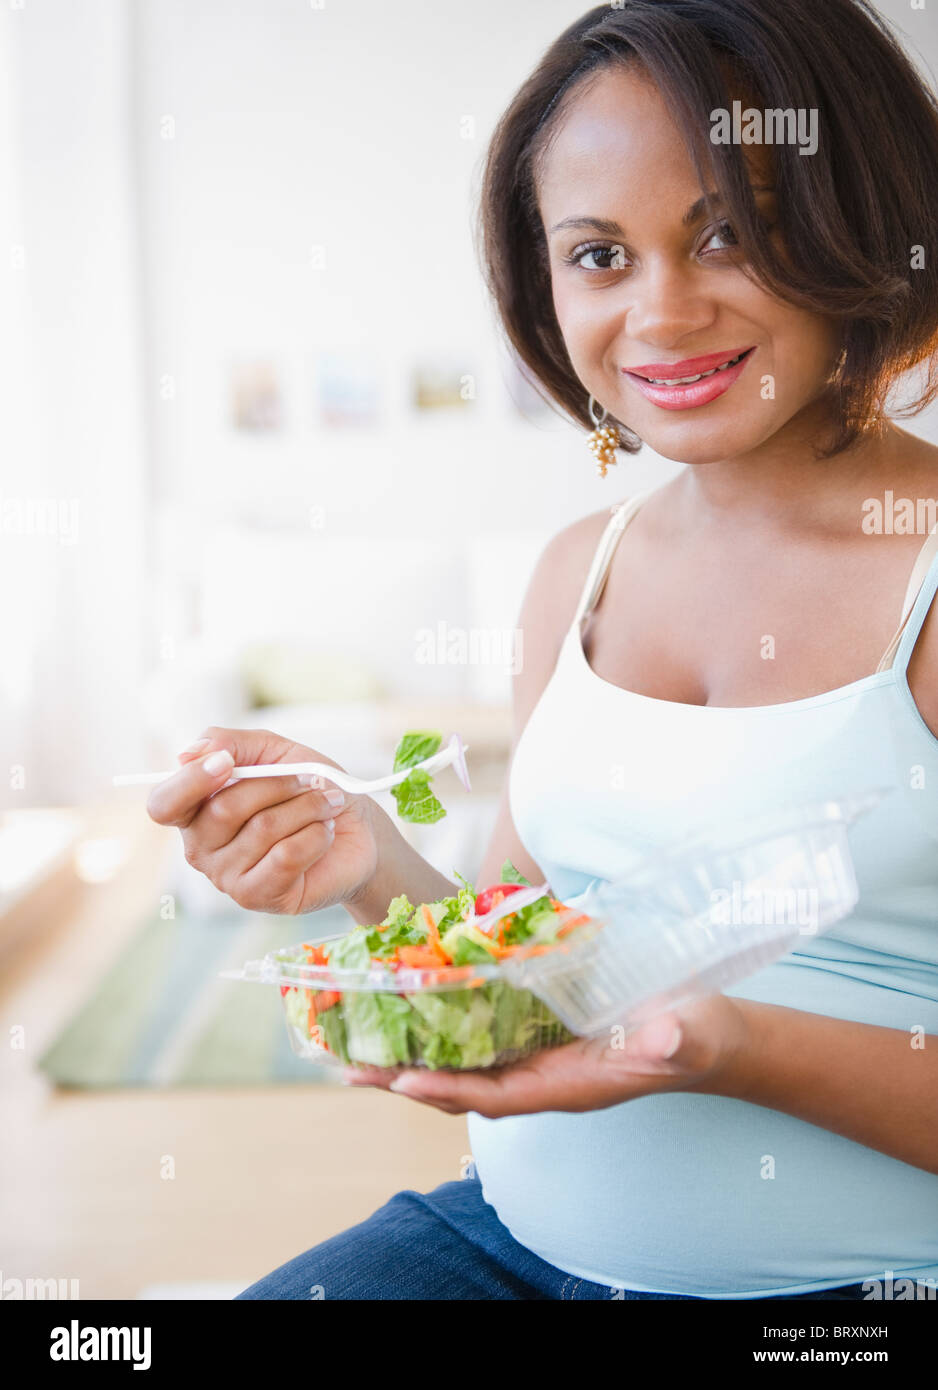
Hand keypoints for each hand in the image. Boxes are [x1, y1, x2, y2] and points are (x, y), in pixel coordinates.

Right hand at [146, 725, 380, 913]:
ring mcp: (226, 877)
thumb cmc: (309, 789)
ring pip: (263, 829)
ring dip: (306, 807)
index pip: (164, 804)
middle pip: (224, 809)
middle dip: (278, 785)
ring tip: (326, 804)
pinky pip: (286, 856)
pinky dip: (315, 835)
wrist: (356, 830)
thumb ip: (230, 742)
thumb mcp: (272, 751)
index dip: (190, 782)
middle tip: (310, 779)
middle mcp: (201, 847)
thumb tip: (190, 753)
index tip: (226, 763)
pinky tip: (324, 833)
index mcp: (195, 809)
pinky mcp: (259, 897)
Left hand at [344, 995, 749, 1115]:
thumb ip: (673, 1040)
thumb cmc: (697, 1037)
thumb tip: (661, 1036)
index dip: (446, 1085)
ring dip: (411, 1056)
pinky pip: (479, 1042)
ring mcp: (539, 1062)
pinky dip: (441, 1029)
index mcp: (568, 1085)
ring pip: (463, 1065)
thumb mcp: (689, 1034)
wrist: (708, 1038)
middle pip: (460, 1085)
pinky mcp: (540, 1039)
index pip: (494, 1093)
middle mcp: (543, 1080)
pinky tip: (414, 1011)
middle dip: (404, 1077)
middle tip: (346, 1064)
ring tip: (357, 1044)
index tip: (398, 1076)